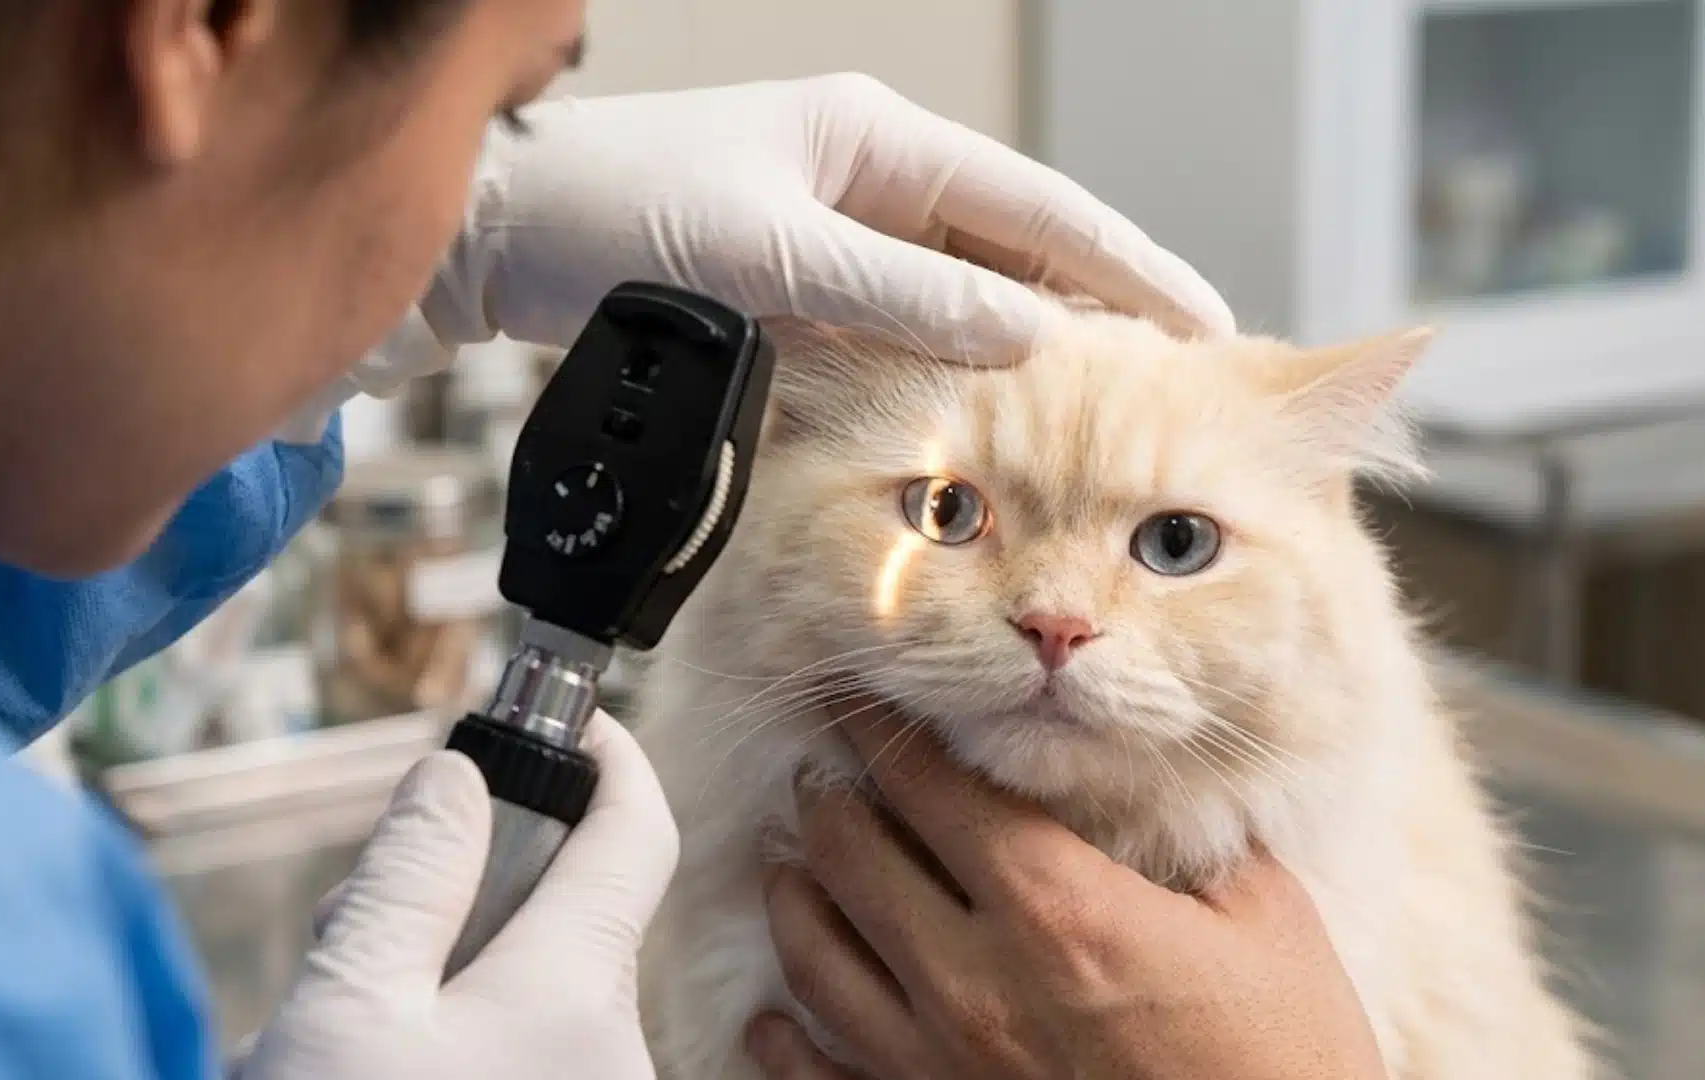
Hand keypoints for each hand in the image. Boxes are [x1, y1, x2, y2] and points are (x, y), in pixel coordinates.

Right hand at [234, 712, 676, 1079]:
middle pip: (557, 908)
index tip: (565, 718)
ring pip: (522, 983)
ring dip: (432, 971)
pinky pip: (513, 1048)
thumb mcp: (350, 1000)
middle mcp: (613, 1045)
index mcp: (579, 988)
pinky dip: (442, 1035)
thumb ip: (408, 876)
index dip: (607, 756)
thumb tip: (456, 777)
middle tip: (352, 918)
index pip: (636, 831)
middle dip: (459, 888)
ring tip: (326, 1015)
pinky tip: (360, 1061)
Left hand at [407, 74, 1233, 367]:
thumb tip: (1030, 335)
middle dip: (1100, 313)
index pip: (1037, 204)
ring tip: (1112, 414)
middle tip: (1183, 384)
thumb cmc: (612, 216)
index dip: (1129, 266)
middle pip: (1017, 250)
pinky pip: (907, 331)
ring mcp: (837, 232)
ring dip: (1033, 351)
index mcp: (873, 137)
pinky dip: (958, 372)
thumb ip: (900, 297)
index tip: (1205, 323)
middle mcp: (868, 177)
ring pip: (966, 298)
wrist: (498, 236)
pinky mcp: (802, 286)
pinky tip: (996, 417)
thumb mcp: (768, 256)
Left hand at [745, 706, 1387, 1079]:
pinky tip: (774, 1012)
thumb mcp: (1267, 924)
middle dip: (828, 799)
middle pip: (852, 858)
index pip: (933, 788)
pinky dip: (785, 1035)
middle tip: (822, 770)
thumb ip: (1195, 847)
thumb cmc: (1286, 1063)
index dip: (885, 732)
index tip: (861, 699)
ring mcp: (941, 1065)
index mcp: (1058, 909)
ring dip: (794, 895)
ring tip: (790, 863)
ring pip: (818, 957)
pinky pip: (820, 1074)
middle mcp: (976, 982)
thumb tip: (1154, 802)